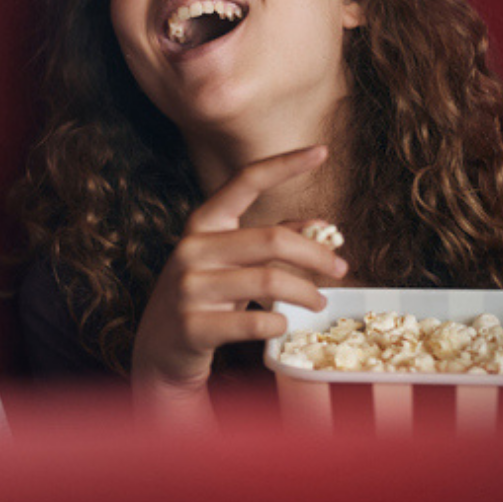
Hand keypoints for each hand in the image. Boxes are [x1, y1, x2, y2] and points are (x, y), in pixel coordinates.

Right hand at [129, 147, 344, 399]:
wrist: (161, 350)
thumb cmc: (206, 298)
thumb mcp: (233, 262)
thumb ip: (272, 240)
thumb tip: (324, 226)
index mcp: (203, 224)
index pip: (245, 182)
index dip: (284, 164)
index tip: (322, 150)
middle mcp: (191, 248)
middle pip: (270, 239)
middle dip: (316, 254)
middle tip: (341, 269)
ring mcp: (188, 287)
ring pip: (268, 280)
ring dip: (305, 293)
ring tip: (320, 303)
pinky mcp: (192, 325)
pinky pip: (253, 322)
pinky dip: (277, 322)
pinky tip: (283, 323)